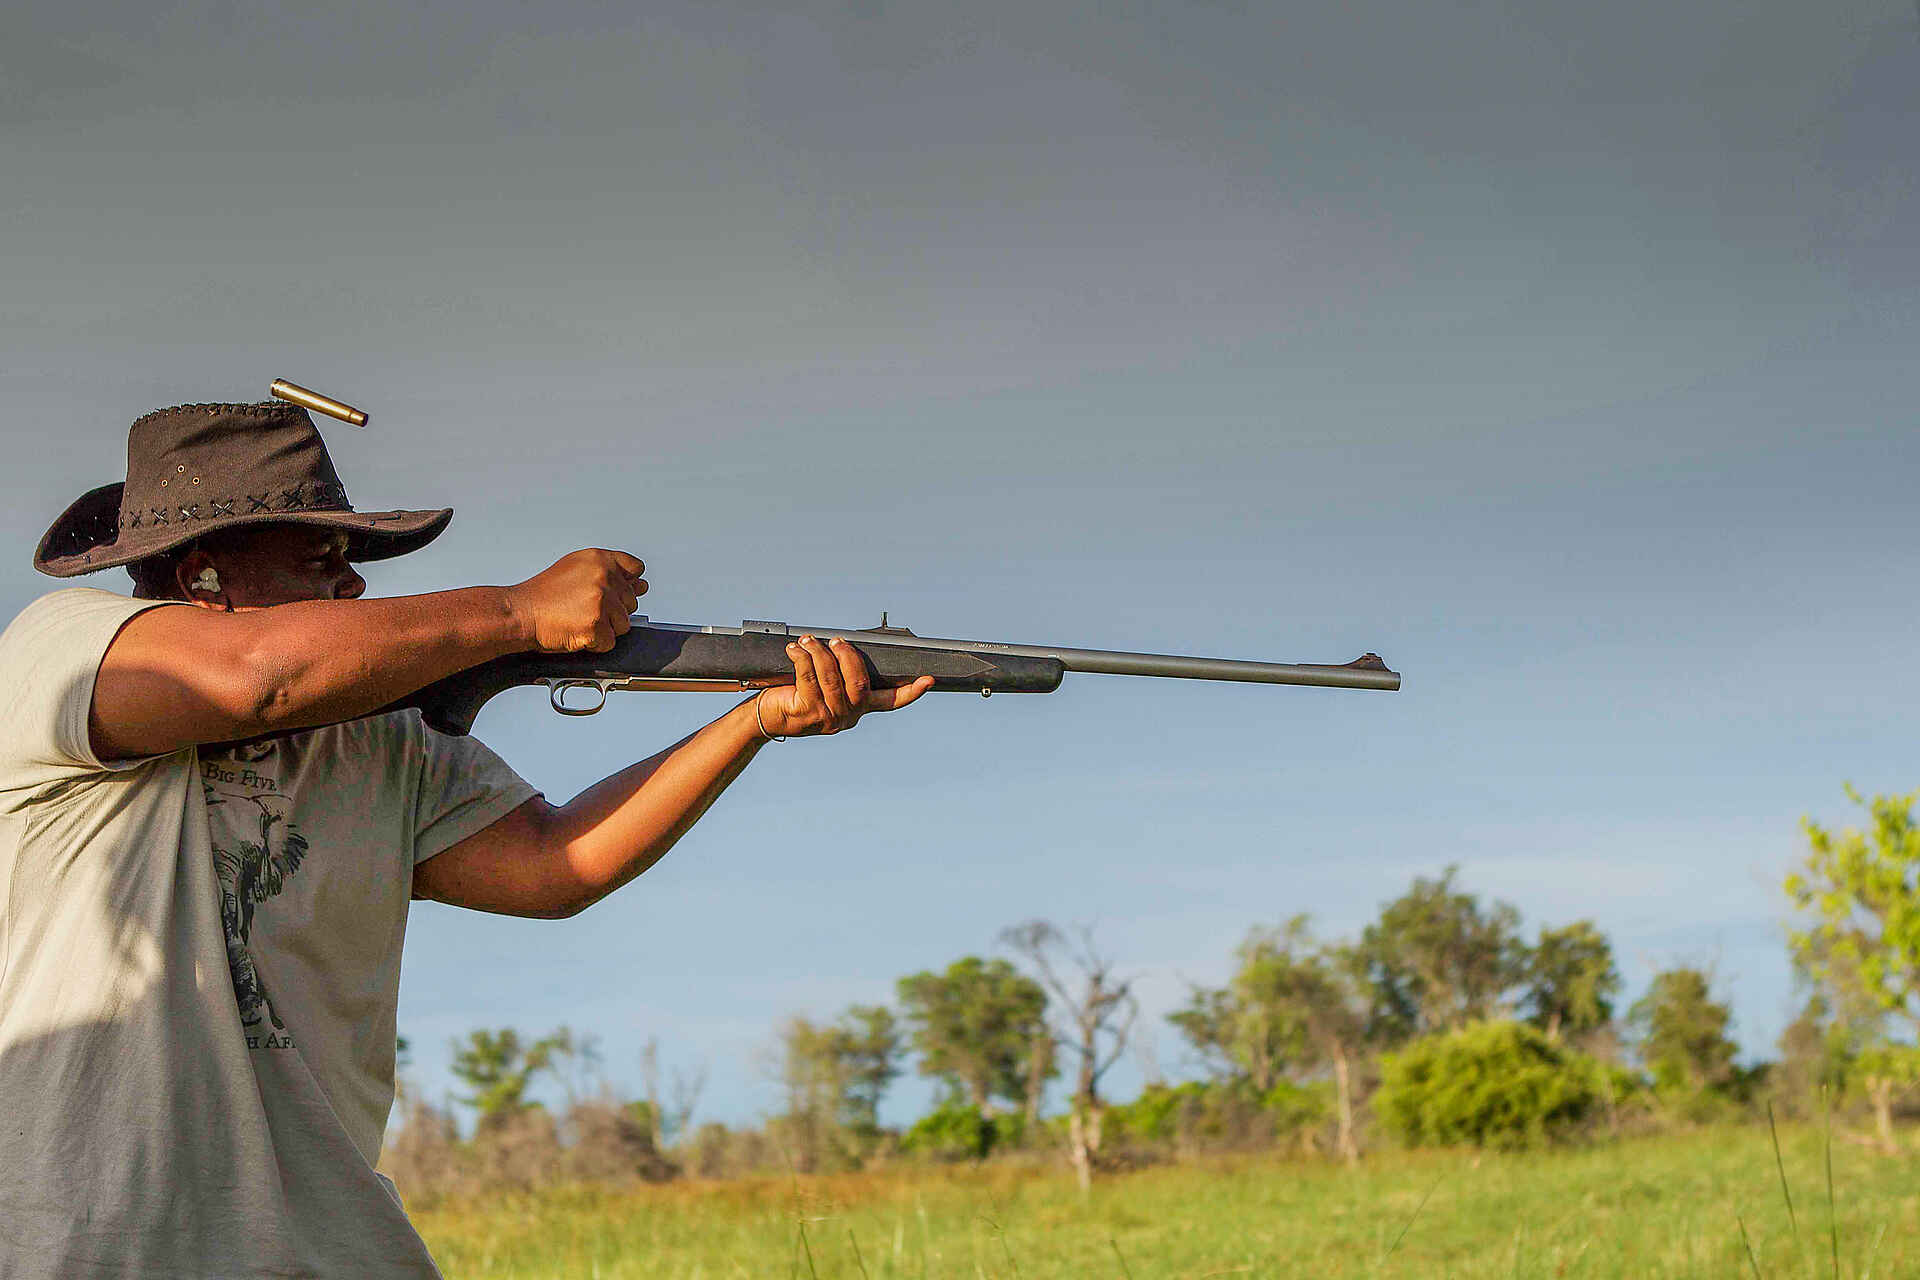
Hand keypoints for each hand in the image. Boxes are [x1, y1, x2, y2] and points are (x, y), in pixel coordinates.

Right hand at [505, 549, 647, 652]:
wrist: (520, 613)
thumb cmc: (545, 594)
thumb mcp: (576, 569)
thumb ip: (610, 572)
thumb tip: (641, 585)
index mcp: (599, 559)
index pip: (636, 568)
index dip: (628, 584)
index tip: (614, 591)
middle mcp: (603, 577)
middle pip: (631, 601)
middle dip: (613, 610)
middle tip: (584, 608)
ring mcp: (600, 601)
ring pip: (623, 624)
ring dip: (605, 628)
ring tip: (579, 619)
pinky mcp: (595, 625)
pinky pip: (609, 642)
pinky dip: (595, 643)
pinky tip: (577, 631)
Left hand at [756, 635, 934, 737]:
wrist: (768, 718)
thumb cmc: (798, 696)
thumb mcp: (826, 688)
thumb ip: (841, 674)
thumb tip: (844, 644)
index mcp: (859, 709)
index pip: (891, 702)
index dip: (911, 692)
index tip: (928, 680)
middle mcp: (848, 716)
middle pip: (859, 682)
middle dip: (848, 656)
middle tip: (837, 641)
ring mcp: (828, 717)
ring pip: (831, 677)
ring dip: (819, 652)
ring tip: (809, 641)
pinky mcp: (807, 712)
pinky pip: (808, 677)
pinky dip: (802, 658)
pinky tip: (795, 650)